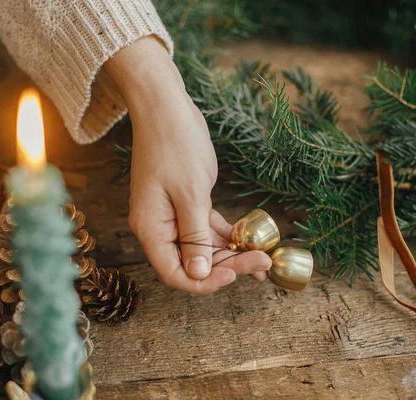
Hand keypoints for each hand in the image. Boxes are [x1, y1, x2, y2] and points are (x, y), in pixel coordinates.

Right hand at [105, 37, 271, 293]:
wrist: (166, 108)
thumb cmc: (175, 146)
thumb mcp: (191, 194)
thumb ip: (195, 237)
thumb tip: (199, 275)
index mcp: (152, 230)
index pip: (175, 274)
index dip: (205, 283)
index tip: (236, 276)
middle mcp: (160, 228)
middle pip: (193, 263)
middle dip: (228, 266)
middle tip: (262, 263)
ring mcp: (173, 216)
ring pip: (203, 247)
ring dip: (232, 253)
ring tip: (264, 257)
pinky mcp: (187, 203)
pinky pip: (206, 228)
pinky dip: (227, 235)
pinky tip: (251, 239)